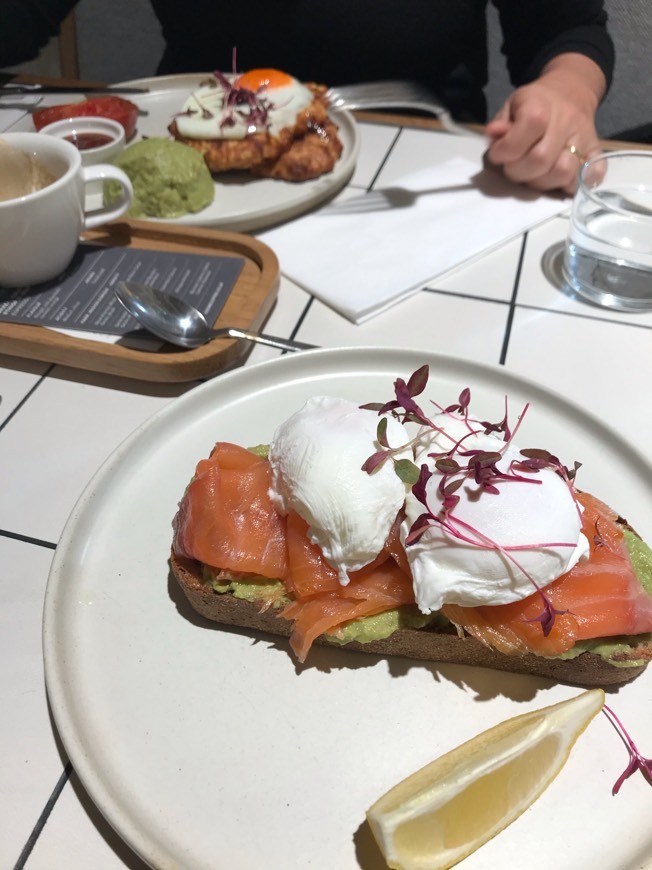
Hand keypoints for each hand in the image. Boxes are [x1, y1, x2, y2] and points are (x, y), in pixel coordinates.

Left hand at [484, 53, 605, 194]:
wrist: (570, 93)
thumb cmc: (534, 105)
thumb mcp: (511, 106)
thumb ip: (500, 124)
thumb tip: (495, 133)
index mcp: (542, 104)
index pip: (529, 126)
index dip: (507, 148)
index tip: (498, 154)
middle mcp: (566, 121)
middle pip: (541, 159)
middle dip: (519, 171)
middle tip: (514, 168)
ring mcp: (584, 138)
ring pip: (564, 172)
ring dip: (542, 182)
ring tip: (534, 175)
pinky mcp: (596, 153)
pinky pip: (592, 176)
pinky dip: (574, 185)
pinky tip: (559, 182)